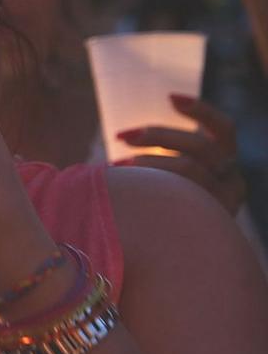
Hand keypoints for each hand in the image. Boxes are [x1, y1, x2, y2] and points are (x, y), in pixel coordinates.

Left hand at [115, 94, 245, 214]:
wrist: (185, 256)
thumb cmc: (167, 201)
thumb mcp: (175, 174)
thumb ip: (168, 153)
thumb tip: (129, 135)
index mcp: (227, 159)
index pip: (224, 128)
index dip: (201, 111)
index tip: (170, 97)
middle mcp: (233, 179)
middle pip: (199, 147)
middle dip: (157, 136)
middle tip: (121, 135)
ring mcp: (225, 202)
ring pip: (189, 168)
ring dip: (150, 161)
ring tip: (119, 165)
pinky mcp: (211, 220)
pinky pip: (182, 193)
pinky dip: (152, 180)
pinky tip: (125, 174)